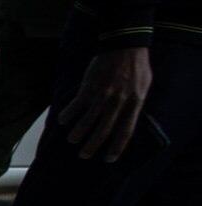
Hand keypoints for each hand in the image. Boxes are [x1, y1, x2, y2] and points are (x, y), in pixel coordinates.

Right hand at [57, 46, 151, 161]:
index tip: (109, 159)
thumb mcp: (143, 86)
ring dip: (77, 134)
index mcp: (134, 103)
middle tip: (84, 155)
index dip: (117, 147)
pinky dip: (67, 115)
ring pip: (86, 122)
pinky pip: (75, 107)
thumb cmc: (136, 66)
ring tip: (72, 140)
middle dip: (92, 146)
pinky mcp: (89, 88)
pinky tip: (63, 120)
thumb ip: (135, 104)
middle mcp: (118, 102)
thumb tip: (128, 121)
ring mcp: (102, 95)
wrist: (125, 44)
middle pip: (103, 130)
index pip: (125, 131)